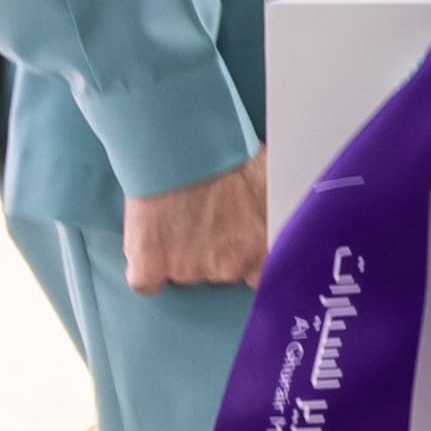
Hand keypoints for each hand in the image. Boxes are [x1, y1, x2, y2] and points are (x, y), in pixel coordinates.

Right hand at [124, 160, 270, 293]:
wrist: (184, 147)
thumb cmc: (232, 156)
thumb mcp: (272, 186)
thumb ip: (275, 216)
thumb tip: (286, 218)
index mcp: (264, 250)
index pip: (261, 277)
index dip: (247, 261)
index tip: (239, 245)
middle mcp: (230, 267)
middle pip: (221, 274)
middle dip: (215, 253)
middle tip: (205, 222)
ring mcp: (189, 269)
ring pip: (184, 275)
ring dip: (181, 256)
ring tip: (177, 220)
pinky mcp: (150, 267)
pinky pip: (145, 283)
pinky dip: (145, 269)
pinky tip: (148, 246)